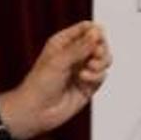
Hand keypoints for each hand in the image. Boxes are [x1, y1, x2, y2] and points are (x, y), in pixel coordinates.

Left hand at [0, 20, 110, 139]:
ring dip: (101, 62)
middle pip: (99, 43)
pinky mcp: (88, 85)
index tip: (96, 38)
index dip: (95, 31)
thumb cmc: (40, 84)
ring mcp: (82, 70)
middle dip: (101, 48)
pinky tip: (84, 79)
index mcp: (63, 43)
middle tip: (95, 55)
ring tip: (90, 67)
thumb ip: (80, 47)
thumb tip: (97, 32)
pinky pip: (101, 75)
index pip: (86, 29)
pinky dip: (97, 76)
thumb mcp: (59, 60)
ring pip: (104, 59)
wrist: (36, 111)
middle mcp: (74, 55)